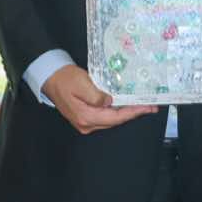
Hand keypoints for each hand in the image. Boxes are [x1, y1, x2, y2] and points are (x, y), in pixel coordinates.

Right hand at [40, 64, 157, 134]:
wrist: (50, 78)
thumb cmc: (65, 79)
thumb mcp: (82, 84)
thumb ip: (97, 96)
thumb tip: (110, 102)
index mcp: (87, 117)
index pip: (116, 117)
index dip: (134, 112)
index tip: (148, 108)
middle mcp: (87, 124)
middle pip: (116, 120)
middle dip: (134, 113)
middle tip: (151, 106)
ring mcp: (86, 122)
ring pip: (112, 119)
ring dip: (127, 112)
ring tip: (143, 105)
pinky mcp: (86, 117)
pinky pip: (106, 116)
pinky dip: (118, 111)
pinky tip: (127, 105)